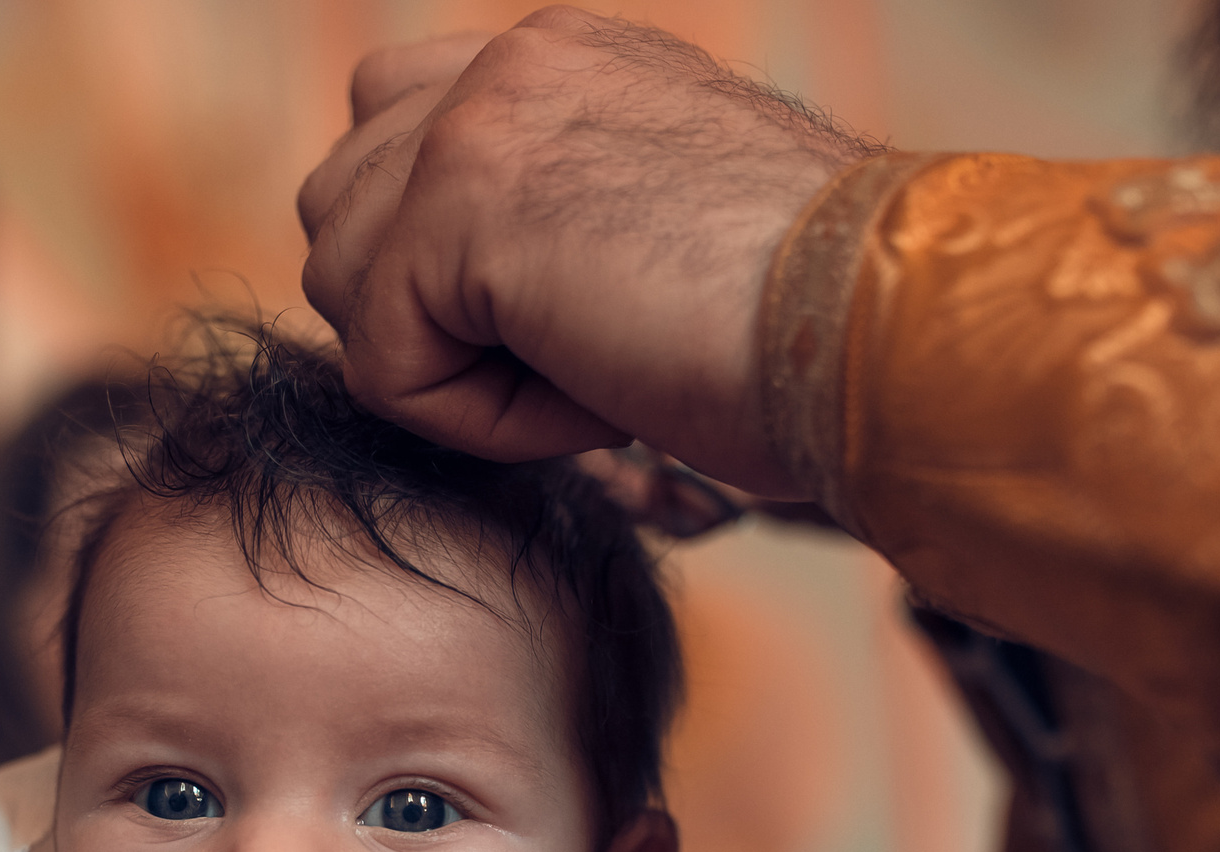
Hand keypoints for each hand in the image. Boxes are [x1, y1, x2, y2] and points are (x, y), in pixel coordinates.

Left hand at [297, 7, 876, 497]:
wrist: (881, 333)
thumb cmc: (808, 326)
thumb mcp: (658, 231)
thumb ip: (542, 212)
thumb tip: (445, 285)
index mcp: (560, 58)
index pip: (391, 133)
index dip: (442, 267)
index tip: (577, 322)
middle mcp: (511, 62)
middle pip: (338, 210)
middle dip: (426, 317)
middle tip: (579, 359)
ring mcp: (477, 122)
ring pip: (343, 288)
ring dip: (454, 371)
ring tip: (592, 377)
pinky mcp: (458, 211)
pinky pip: (384, 369)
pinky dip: (481, 425)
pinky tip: (596, 402)